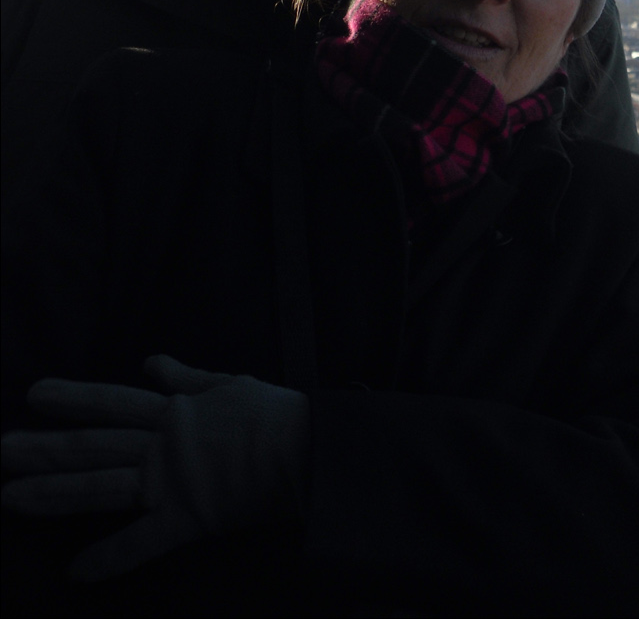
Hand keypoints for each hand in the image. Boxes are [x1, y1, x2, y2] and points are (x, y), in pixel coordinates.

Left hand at [2, 355, 309, 581]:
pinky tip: (76, 573)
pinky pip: (143, 542)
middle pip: (93, 446)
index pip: (113, 402)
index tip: (34, 393)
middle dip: (43, 447)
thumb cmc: (278, 413)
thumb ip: (189, 376)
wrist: (312, 447)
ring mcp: (171, 482)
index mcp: (176, 411)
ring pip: (101, 489)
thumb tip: (152, 361)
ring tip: (8, 498)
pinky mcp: (187, 517)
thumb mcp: (232, 383)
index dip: (74, 398)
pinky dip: (110, 559)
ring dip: (53, 495)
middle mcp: (163, 445)